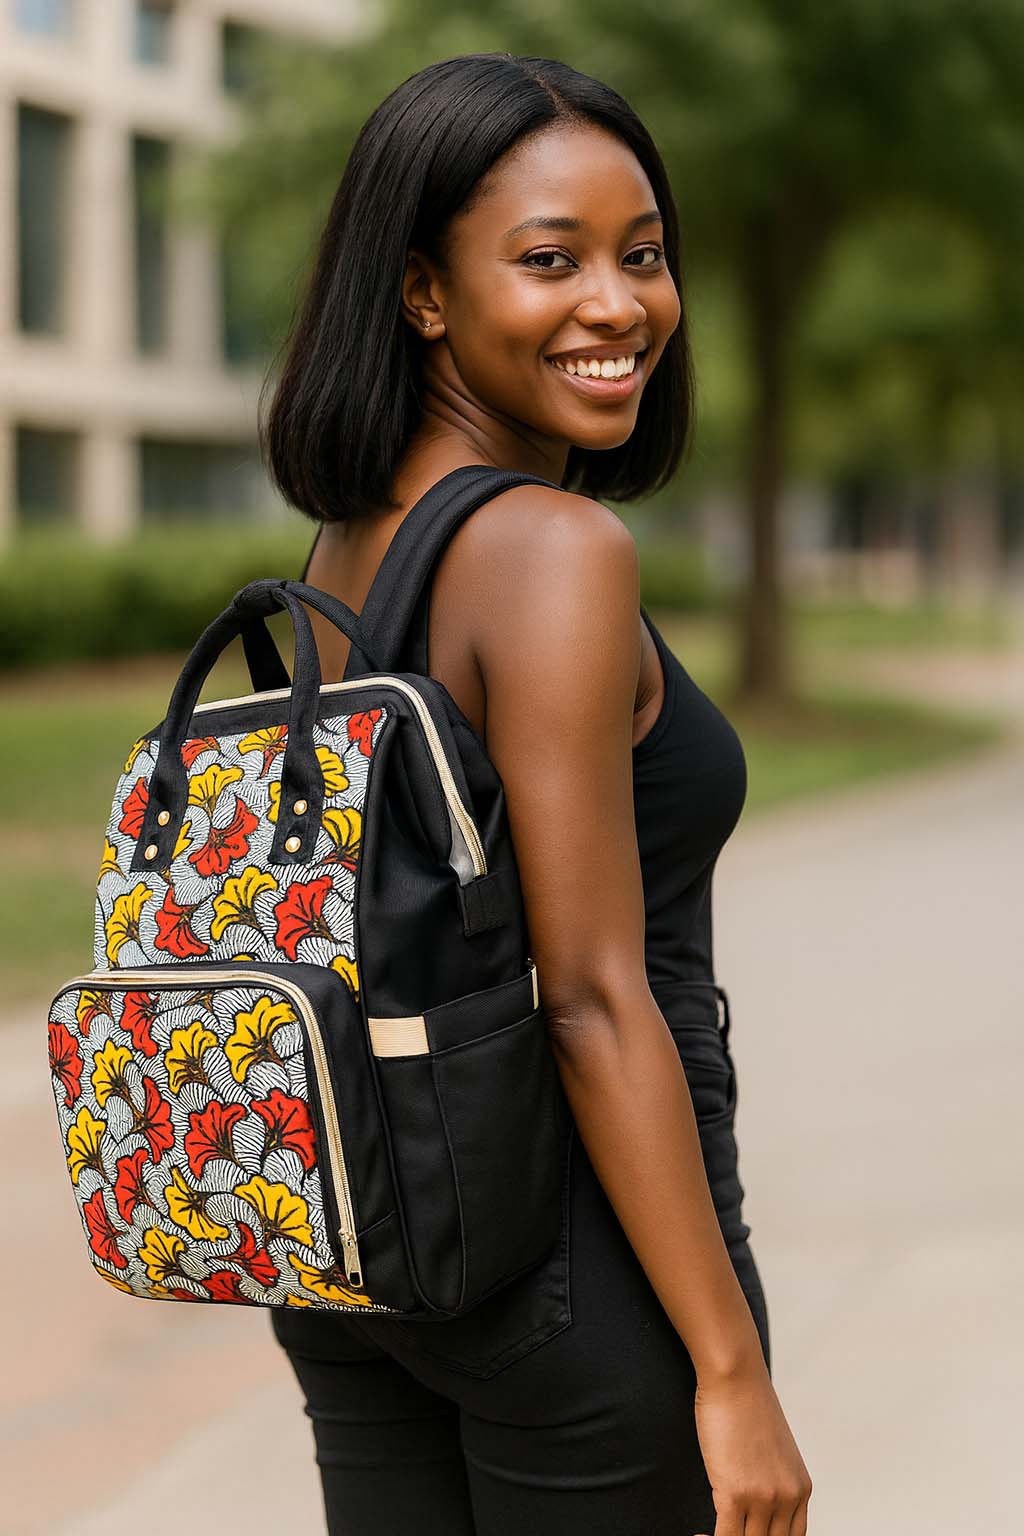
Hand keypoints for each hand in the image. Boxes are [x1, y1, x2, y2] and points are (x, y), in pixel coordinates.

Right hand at [693, 1360, 811, 1534]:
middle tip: (724, 1533)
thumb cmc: (748, 1405)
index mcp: (801, 1489)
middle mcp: (787, 1497)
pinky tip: (696, 1535)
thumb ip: (772, 1480)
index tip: (745, 1534)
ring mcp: (763, 1497)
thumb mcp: (774, 1450)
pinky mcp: (736, 1493)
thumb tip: (754, 1500)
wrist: (736, 1377)